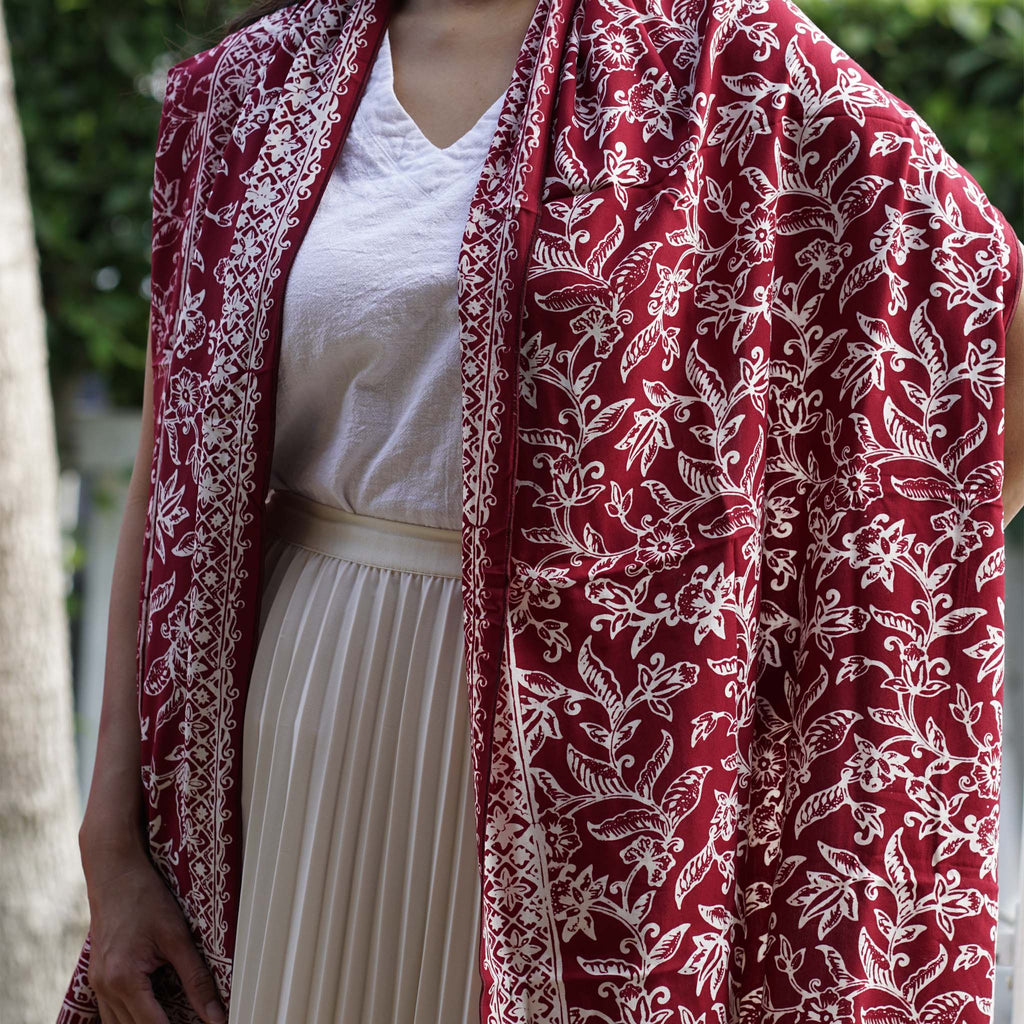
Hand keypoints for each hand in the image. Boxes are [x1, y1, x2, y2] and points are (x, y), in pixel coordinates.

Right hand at [81, 847, 226, 1023]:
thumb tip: (215, 1015)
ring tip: (177, 1016)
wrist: (115, 875)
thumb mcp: (177, 936)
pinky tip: (153, 1012)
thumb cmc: (145, 898)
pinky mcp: (98, 978)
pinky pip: (110, 1013)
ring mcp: (98, 985)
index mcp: (124, 980)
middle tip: (194, 1020)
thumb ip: (196, 979)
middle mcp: (106, 988)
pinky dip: (131, 1018)